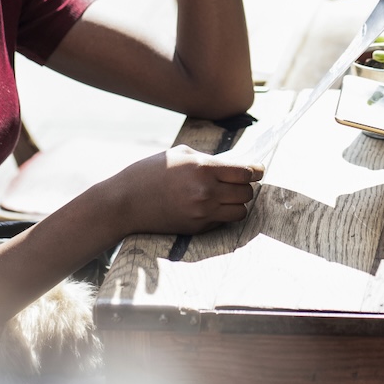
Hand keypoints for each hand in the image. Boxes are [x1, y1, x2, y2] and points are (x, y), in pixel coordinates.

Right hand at [103, 145, 262, 235]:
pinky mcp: (197, 228)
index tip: (258, 169)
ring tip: (228, 195)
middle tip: (240, 181)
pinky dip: (223, 214)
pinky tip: (211, 206)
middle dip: (246, 186)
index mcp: (202, 168)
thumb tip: (232, 163)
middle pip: (247, 192)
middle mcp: (206, 192)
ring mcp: (202, 213)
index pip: (245, 172)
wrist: (125, 202)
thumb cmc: (149, 173)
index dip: (256, 170)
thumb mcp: (179, 155)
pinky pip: (223, 222)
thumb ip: (207, 159)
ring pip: (240, 211)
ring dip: (238, 202)